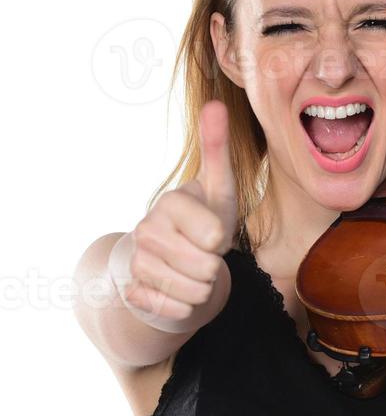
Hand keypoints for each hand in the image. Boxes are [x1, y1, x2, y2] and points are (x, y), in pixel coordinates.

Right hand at [110, 100, 238, 330]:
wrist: (171, 259)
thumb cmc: (203, 221)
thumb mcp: (219, 188)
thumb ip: (217, 150)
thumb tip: (213, 104)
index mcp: (170, 204)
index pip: (213, 236)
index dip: (221, 240)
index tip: (213, 231)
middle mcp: (147, 231)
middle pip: (207, 269)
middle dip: (216, 267)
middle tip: (205, 254)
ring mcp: (137, 263)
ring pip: (195, 293)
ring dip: (203, 288)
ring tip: (193, 270)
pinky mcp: (134, 293)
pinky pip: (175, 310)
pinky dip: (184, 306)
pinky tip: (176, 288)